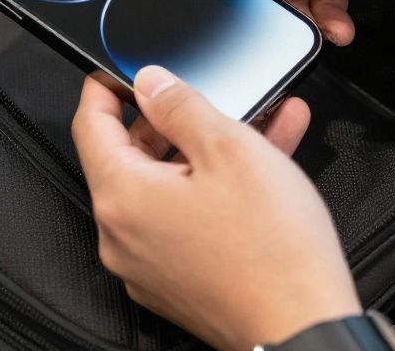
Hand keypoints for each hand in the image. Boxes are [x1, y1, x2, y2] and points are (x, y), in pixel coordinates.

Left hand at [72, 67, 360, 349]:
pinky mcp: (178, 280)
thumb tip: (151, 83)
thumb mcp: (230, 150)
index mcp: (121, 198)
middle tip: (205, 93)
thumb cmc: (273, 253)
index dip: (106, 87)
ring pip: (167, 185)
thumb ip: (181, 106)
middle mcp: (122, 236)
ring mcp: (148, 263)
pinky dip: (214, 187)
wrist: (304, 328)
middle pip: (130, 156)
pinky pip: (185, 217)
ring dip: (205, 149)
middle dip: (171, 119)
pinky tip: (262, 163)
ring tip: (256, 120)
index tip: (121, 69)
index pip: (90, 124)